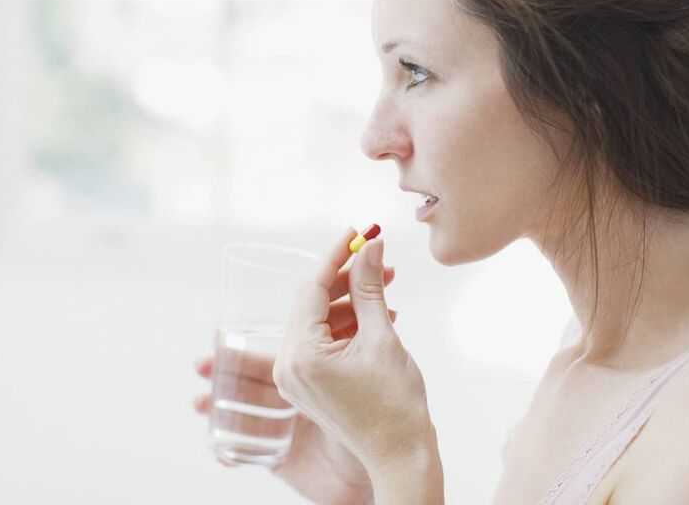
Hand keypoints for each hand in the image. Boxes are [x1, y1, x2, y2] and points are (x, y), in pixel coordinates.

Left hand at [193, 260, 398, 504]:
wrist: (401, 456)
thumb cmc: (395, 405)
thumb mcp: (383, 338)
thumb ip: (370, 288)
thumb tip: (369, 247)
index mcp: (301, 355)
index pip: (310, 288)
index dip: (335, 255)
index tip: (356, 231)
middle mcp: (287, 366)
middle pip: (310, 302)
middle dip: (344, 277)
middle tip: (376, 255)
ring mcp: (294, 377)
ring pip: (317, 319)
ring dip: (348, 300)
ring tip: (384, 283)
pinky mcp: (307, 384)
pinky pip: (321, 340)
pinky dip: (345, 324)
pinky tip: (376, 312)